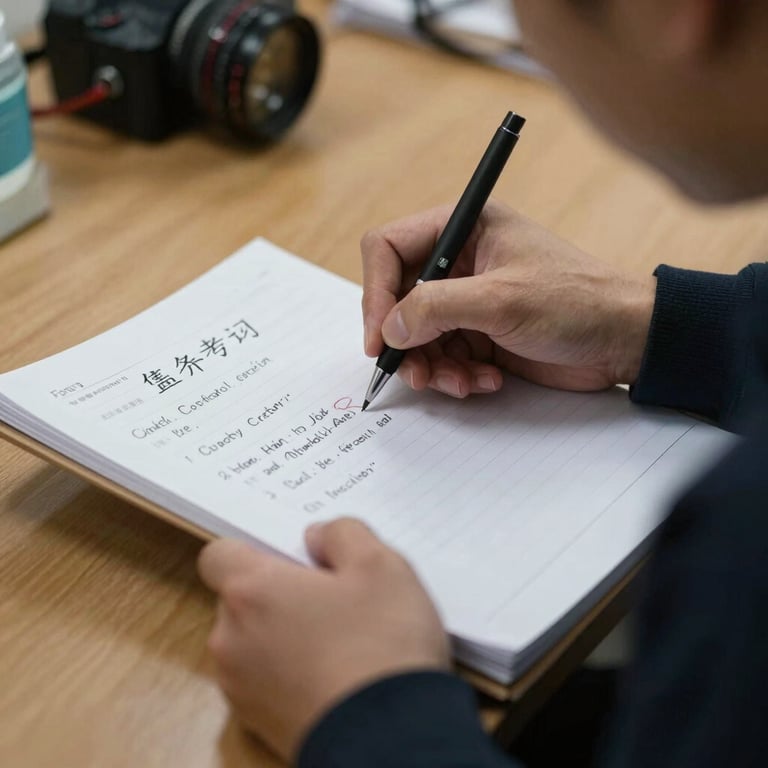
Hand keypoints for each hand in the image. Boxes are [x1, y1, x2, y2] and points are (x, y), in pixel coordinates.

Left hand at [197, 519, 449, 761]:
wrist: (390, 739)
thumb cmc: (382, 641)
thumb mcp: (380, 565)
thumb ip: (342, 533)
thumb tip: (315, 537)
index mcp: (251, 592)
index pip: (218, 554)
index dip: (253, 550)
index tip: (294, 560)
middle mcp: (230, 638)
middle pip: (239, 599)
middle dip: (277, 593)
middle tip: (331, 598)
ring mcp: (239, 688)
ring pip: (251, 641)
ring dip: (282, 634)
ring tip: (339, 641)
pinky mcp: (255, 724)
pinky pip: (263, 680)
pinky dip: (287, 673)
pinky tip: (333, 676)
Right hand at [362, 201, 655, 394]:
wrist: (625, 340)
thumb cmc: (577, 301)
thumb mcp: (500, 300)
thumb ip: (435, 309)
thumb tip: (388, 328)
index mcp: (464, 228)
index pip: (389, 249)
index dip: (376, 292)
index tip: (378, 336)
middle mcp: (459, 261)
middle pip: (397, 299)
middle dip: (404, 341)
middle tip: (414, 373)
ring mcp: (468, 301)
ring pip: (416, 336)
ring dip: (430, 366)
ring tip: (459, 383)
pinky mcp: (479, 335)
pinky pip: (443, 357)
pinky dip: (455, 376)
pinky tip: (486, 381)